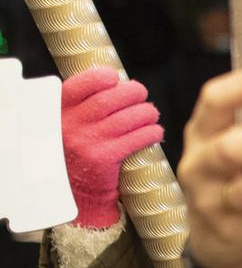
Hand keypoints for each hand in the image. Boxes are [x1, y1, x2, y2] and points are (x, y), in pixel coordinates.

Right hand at [60, 67, 163, 227]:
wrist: (76, 190)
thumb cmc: (79, 150)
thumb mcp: (70, 124)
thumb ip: (84, 105)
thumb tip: (118, 83)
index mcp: (59, 111)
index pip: (80, 85)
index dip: (101, 77)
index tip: (115, 78)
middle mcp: (70, 125)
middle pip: (108, 99)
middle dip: (132, 92)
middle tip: (142, 94)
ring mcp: (86, 142)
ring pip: (125, 118)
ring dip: (146, 112)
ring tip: (151, 113)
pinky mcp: (103, 159)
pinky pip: (135, 139)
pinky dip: (151, 132)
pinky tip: (155, 132)